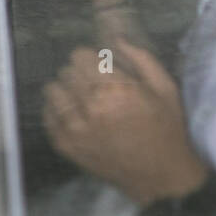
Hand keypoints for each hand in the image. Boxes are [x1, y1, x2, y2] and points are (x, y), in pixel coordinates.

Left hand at [42, 41, 207, 206]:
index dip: (90, 56)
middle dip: (79, 71)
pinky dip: (56, 109)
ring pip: (52, 91)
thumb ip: (141, 59)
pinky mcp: (67, 146)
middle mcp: (90, 107)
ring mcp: (75, 129)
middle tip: (94, 81)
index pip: (80, 56)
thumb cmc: (167, 128)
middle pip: (66, 71)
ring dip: (66, 89)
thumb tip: (116, 38)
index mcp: (116, 89)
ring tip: (81, 96)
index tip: (100, 63)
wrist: (161, 176)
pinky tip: (73, 111)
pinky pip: (48, 116)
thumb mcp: (165, 87)